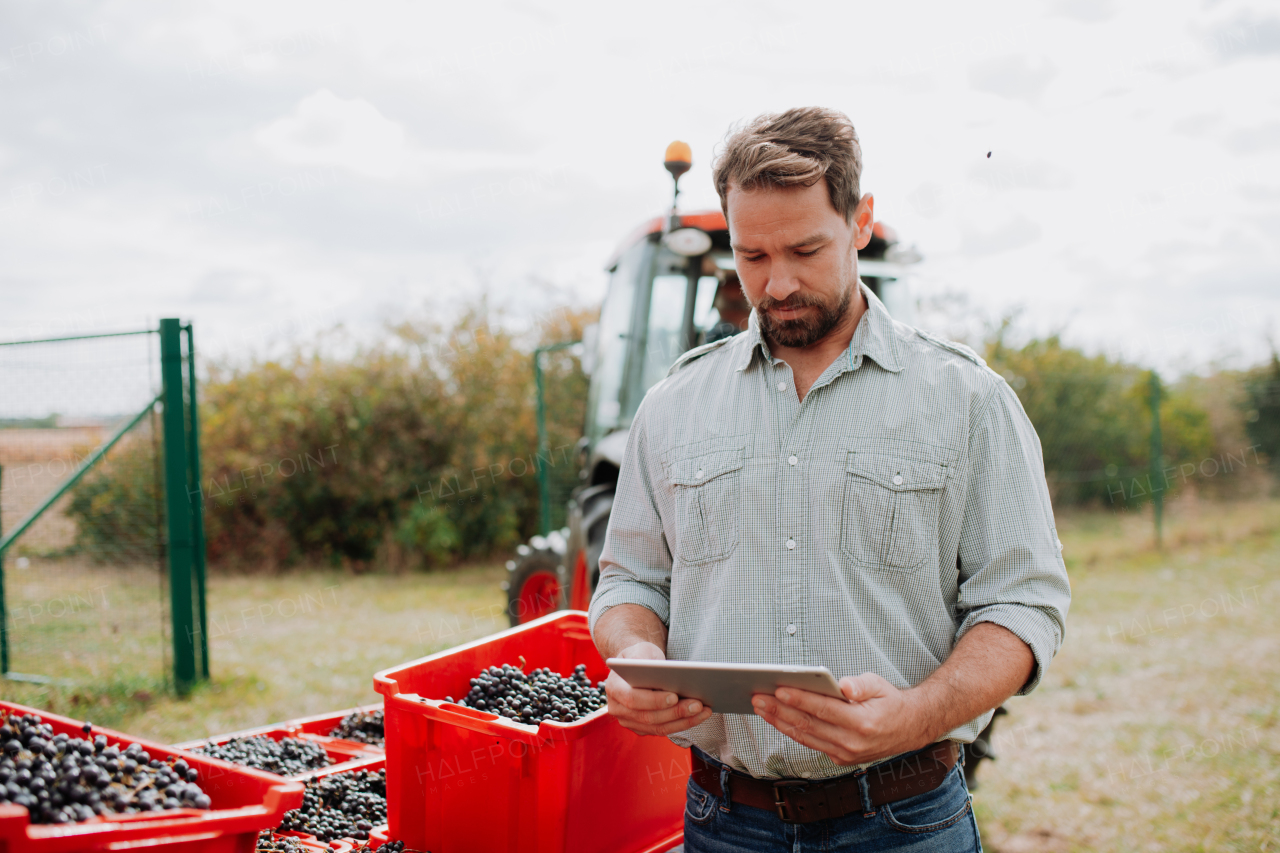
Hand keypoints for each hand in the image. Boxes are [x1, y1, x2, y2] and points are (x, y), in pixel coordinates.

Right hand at [605, 642, 714, 736]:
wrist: (637, 667)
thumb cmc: (641, 657)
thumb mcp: (641, 650)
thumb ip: (646, 660)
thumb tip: (661, 672)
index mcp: (614, 688)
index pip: (632, 699)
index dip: (654, 700)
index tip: (674, 696)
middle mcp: (618, 709)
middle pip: (649, 717)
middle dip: (675, 712)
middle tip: (698, 704)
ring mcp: (630, 721)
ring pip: (659, 727)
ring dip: (684, 721)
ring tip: (704, 710)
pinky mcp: (643, 728)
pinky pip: (664, 730)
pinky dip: (683, 724)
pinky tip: (699, 715)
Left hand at [751, 673, 926, 765]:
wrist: (908, 729)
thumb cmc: (889, 701)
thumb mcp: (880, 685)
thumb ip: (861, 685)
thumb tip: (845, 686)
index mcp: (862, 723)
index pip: (823, 709)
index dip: (799, 699)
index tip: (778, 689)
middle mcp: (851, 742)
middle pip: (808, 724)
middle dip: (779, 710)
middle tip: (758, 697)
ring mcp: (845, 753)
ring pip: (805, 736)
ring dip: (779, 721)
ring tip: (760, 707)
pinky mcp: (840, 758)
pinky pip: (810, 743)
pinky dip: (791, 731)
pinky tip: (777, 719)